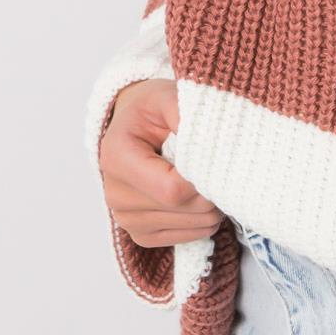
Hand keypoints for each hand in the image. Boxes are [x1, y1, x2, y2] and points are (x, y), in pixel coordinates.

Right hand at [97, 78, 226, 246]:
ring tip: (208, 177)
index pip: (172, 188)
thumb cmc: (152, 112)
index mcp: (117, 158)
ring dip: (212, 205)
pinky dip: (204, 219)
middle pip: (184, 208)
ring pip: (192, 225)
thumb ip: (184, 110)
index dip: (204, 177)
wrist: (135, 128)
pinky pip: (188, 237)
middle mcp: (115, 194)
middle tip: (220, 165)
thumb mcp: (166, 97)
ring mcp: (126, 219)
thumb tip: (210, 137)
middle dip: (213, 190)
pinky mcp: (141, 234)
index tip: (217, 157)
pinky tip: (198, 196)